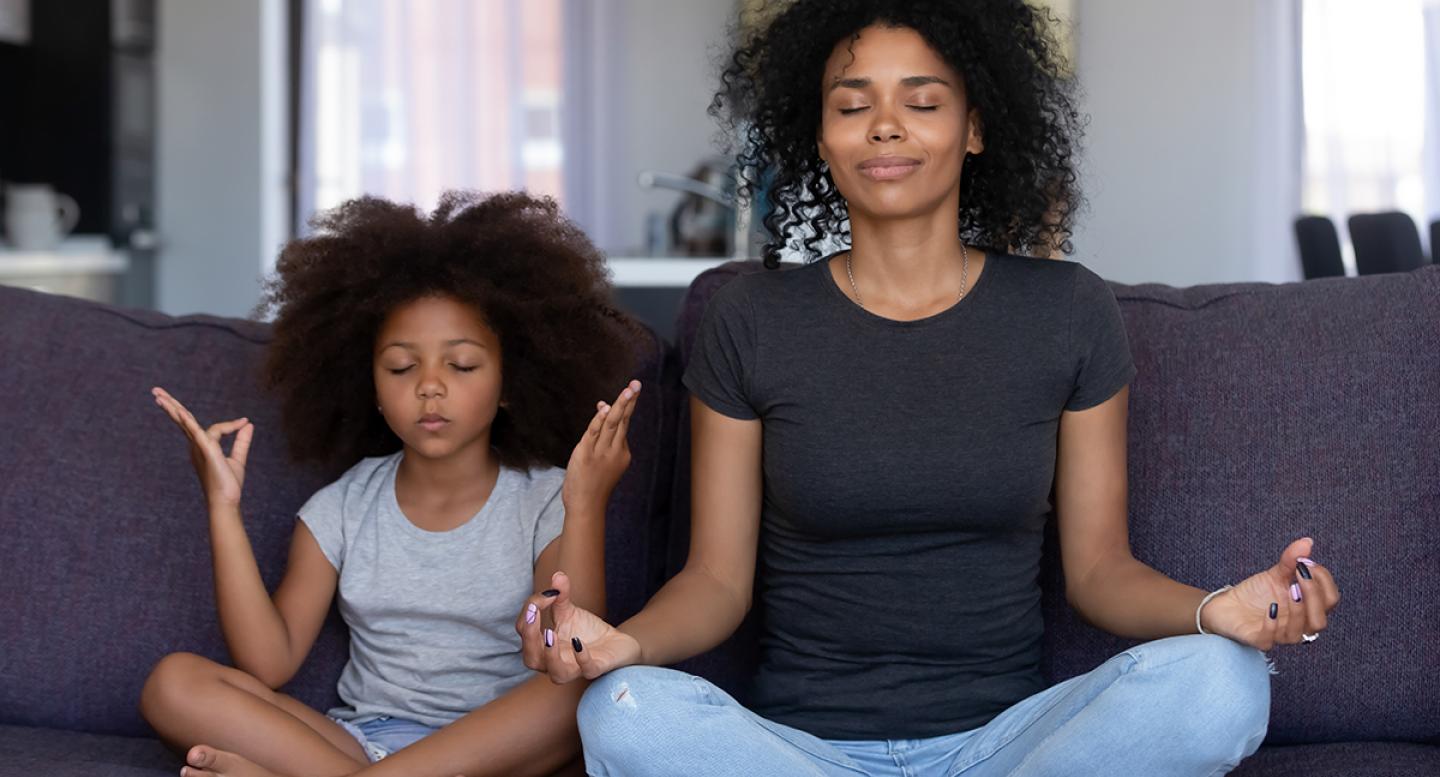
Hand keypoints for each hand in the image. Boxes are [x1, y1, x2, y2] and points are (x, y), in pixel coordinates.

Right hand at [151, 387, 252, 508]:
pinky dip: (189, 422)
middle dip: (170, 405)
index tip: (245, 421)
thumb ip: (241, 441)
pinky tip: (182, 413)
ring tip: (157, 395)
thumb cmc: (228, 484)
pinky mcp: (207, 450)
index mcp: (202, 446)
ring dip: (172, 407)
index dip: (231, 424)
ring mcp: (199, 447)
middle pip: (182, 420)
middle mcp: (196, 445)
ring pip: (185, 422)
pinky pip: (197, 433)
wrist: (226, 501)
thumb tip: (248, 424)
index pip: (214, 427)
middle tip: (155, 391)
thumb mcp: (238, 458)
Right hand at [515, 571, 641, 683]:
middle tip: (533, 613)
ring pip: (557, 674)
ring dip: (550, 655)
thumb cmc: (586, 630)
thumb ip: (560, 595)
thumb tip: (557, 576)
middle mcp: (554, 662)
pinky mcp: (595, 669)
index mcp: (542, 647)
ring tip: (549, 634)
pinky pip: (587, 670)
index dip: (529, 611)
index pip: (524, 632)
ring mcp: (575, 668)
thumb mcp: (569, 611)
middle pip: (531, 659)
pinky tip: (578, 642)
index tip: (547, 593)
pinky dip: (581, 657)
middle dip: (529, 636)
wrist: (616, 642)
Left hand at [561, 380, 640, 507]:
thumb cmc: (592, 485)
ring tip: (629, 390)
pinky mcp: (586, 454)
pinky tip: (606, 407)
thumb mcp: (600, 460)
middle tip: (637, 384)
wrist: (586, 507)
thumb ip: (601, 435)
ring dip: (620, 405)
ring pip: (613, 423)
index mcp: (621, 453)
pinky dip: (600, 419)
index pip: (623, 425)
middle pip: (623, 420)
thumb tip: (602, 409)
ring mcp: (601, 452)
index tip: (627, 391)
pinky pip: (594, 432)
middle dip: (630, 401)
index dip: (623, 406)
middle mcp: (614, 451)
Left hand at [1201, 537, 1340, 649]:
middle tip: (1301, 575)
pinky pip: (1270, 639)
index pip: (1330, 600)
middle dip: (1314, 597)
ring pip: (1300, 633)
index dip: (1324, 581)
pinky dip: (1273, 624)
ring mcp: (1280, 635)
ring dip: (1298, 611)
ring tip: (1289, 589)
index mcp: (1308, 608)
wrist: (1226, 604)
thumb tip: (1307, 542)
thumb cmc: (1256, 592)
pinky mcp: (1259, 640)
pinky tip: (1270, 608)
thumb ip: (1292, 560)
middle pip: (1320, 620)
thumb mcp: (1275, 573)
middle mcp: (1299, 624)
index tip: (1307, 562)